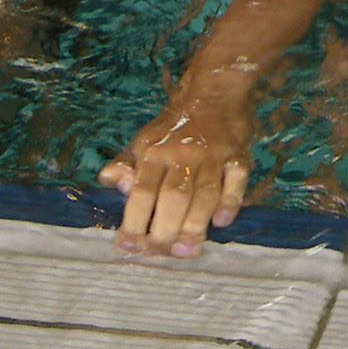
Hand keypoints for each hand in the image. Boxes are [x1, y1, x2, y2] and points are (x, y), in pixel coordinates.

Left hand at [101, 88, 254, 255]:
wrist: (213, 94)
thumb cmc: (173, 128)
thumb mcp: (142, 141)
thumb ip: (124, 165)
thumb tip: (109, 181)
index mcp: (154, 151)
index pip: (141, 191)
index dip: (133, 222)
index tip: (126, 247)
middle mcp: (182, 154)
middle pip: (173, 197)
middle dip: (165, 230)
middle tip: (159, 254)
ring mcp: (212, 155)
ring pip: (204, 194)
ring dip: (195, 225)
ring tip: (186, 250)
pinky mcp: (238, 156)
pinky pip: (235, 183)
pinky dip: (229, 204)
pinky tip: (220, 223)